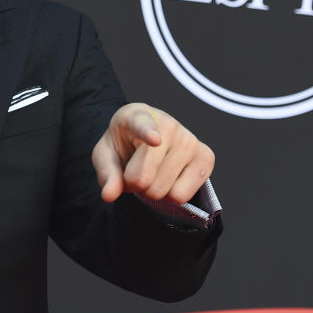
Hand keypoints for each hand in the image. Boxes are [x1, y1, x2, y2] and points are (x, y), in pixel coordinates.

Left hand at [91, 103, 213, 204]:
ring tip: (152, 174)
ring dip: (153, 191)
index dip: (148, 133)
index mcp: (136, 116)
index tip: (154, 139)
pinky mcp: (206, 156)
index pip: (143, 125)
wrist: (148, 140)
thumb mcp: (106, 156)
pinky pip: (183, 196)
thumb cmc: (125, 146)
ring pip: (165, 191)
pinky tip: (169, 178)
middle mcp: (167, 124)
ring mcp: (190, 140)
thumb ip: (106, 173)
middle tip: (135, 172)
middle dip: (135, 185)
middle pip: (145, 179)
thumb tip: (109, 194)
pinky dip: (171, 196)